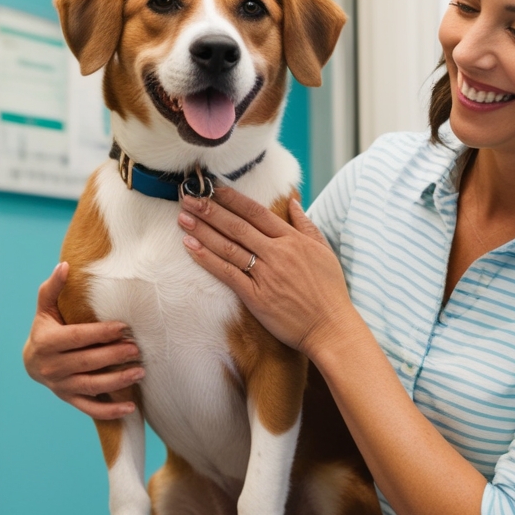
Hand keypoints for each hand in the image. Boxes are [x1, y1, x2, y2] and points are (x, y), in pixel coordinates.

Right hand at [22, 262, 143, 419]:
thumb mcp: (45, 308)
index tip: (123, 327)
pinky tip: (131, 409)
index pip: (77, 337)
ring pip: (91, 386)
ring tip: (140, 373)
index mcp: (47, 342)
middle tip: (137, 349)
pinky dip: (110, 412)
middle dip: (114, 356)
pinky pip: (90, 409)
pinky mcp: (69, 399)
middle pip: (87, 362)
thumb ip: (53, 288)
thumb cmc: (45, 328)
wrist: (32, 362)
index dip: (101, 333)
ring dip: (117, 382)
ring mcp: (61, 386)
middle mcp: (52, 367)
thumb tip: (64, 265)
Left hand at [177, 188, 361, 359]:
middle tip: (188, 197)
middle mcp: (277, 253)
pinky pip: (227, 274)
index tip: (213, 187)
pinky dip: (207, 259)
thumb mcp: (324, 250)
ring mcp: (266, 275)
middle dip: (210, 209)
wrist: (331, 326)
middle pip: (237, 226)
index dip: (232, 198)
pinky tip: (191, 247)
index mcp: (293, 239)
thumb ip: (306, 224)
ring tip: (183, 218)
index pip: (257, 212)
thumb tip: (292, 202)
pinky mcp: (256, 297)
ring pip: (228, 247)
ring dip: (203, 230)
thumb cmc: (330, 290)